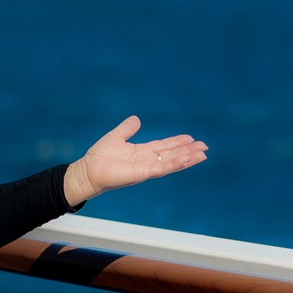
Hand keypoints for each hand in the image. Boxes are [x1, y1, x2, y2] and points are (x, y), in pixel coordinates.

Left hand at [63, 116, 207, 206]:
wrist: (88, 171)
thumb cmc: (99, 157)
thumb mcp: (116, 137)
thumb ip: (127, 129)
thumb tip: (136, 118)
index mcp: (141, 152)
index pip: (164, 146)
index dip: (177, 142)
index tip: (191, 138)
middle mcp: (146, 161)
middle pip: (172, 155)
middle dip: (188, 151)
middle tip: (204, 147)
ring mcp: (146, 168)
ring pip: (171, 162)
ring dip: (187, 158)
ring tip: (202, 154)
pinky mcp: (142, 174)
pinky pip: (161, 168)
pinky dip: (174, 164)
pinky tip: (186, 159)